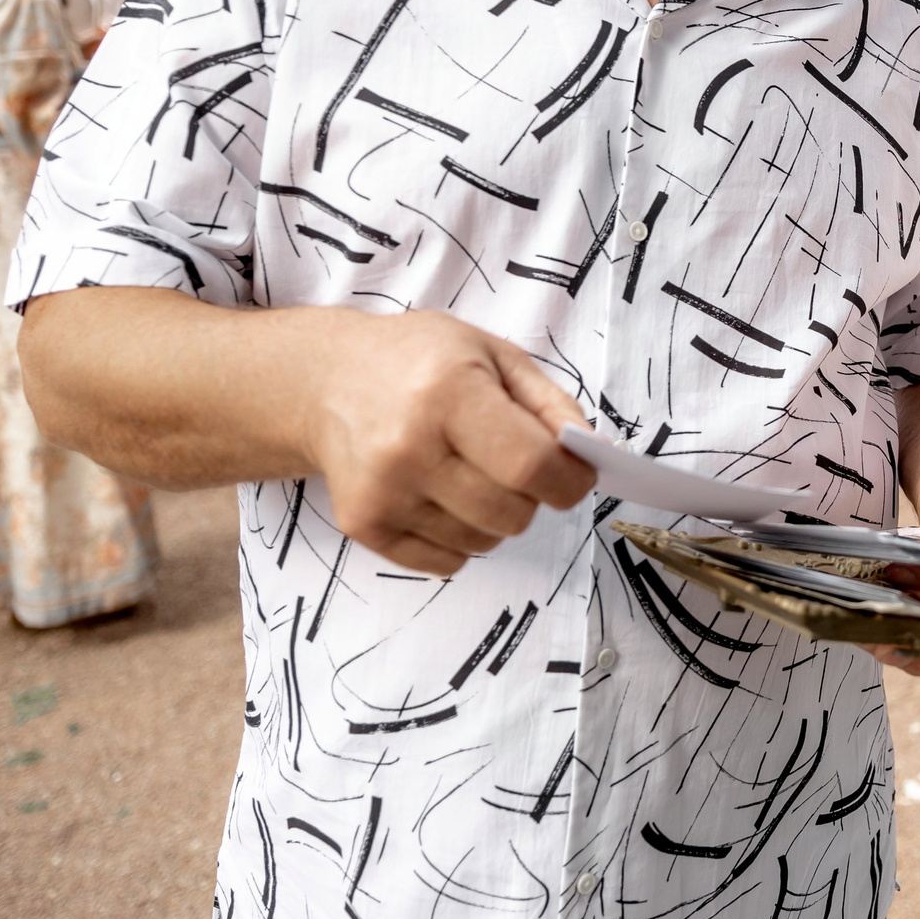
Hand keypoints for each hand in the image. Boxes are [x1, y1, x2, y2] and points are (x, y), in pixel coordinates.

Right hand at [298, 309, 595, 576]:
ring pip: (482, 542)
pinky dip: (460, 538)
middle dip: (533, 497)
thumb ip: (549, 404)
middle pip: (511, 513)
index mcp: (448, 393)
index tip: (577, 472)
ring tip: (468, 471)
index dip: (570, 478)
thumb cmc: (421, 362)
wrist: (328, 381)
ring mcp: (382, 492)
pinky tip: (440, 494)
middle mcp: (409, 447)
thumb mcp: (493, 356)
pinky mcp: (363, 525)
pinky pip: (446, 563)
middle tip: (515, 465)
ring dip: (494, 517)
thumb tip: (591, 453)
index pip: (531, 465)